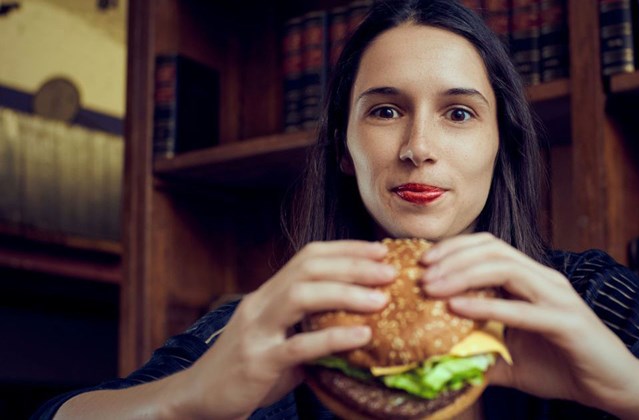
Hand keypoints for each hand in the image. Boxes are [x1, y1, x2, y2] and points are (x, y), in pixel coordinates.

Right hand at [170, 240, 395, 418]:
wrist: (199, 399)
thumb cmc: (248, 370)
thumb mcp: (280, 339)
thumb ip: (311, 327)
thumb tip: (363, 323)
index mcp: (267, 294)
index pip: (308, 257)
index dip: (346, 249)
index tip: (380, 251)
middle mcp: (260, 304)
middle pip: (308, 269)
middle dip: (353, 265)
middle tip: (390, 272)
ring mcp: (256, 331)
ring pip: (300, 296)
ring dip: (345, 293)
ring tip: (382, 300)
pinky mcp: (257, 362)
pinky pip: (298, 345)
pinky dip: (333, 337)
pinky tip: (362, 336)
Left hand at [420, 233, 638, 411]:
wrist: (612, 387)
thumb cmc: (563, 367)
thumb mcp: (510, 358)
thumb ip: (479, 350)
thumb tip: (438, 357)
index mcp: (531, 280)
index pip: (489, 247)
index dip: (454, 249)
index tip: (422, 264)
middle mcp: (545, 280)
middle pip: (492, 250)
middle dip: (452, 258)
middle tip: (420, 275)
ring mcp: (558, 297)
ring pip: (506, 268)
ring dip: (463, 275)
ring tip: (432, 289)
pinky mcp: (567, 322)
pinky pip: (521, 308)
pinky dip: (486, 305)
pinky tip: (457, 308)